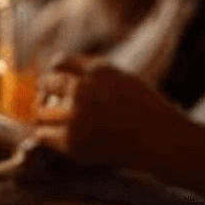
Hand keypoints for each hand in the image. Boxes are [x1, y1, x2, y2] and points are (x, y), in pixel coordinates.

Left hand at [33, 56, 182, 167]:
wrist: (163, 142)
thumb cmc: (144, 110)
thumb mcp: (122, 79)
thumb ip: (91, 72)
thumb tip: (52, 71)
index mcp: (99, 70)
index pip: (59, 61)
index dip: (54, 72)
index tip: (54, 83)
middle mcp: (85, 89)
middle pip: (45, 83)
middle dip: (45, 92)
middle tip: (49, 102)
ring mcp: (77, 116)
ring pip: (40, 111)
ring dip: (45, 115)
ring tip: (54, 121)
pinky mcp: (72, 141)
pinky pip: (42, 134)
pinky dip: (47, 135)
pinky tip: (57, 137)